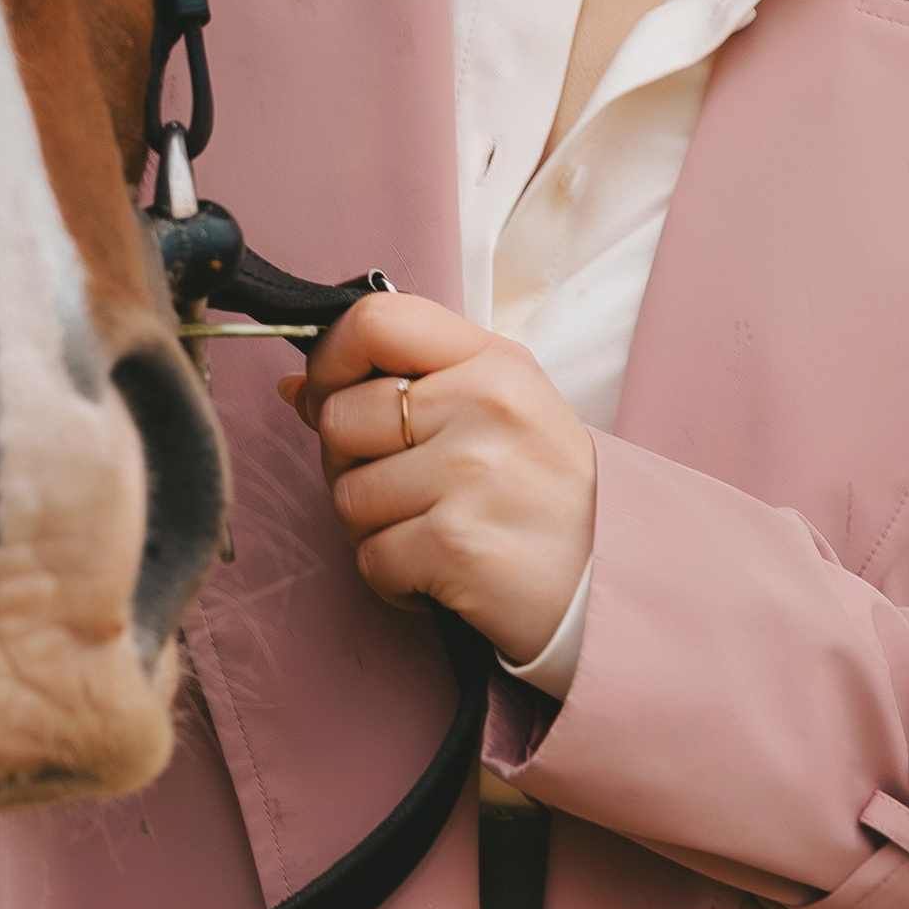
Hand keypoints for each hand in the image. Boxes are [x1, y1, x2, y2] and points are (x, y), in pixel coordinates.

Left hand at [287, 292, 595, 667]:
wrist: (612, 589)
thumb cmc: (548, 497)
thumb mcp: (500, 413)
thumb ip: (405, 385)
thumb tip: (296, 386)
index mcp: (495, 363)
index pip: (375, 319)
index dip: (331, 358)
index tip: (332, 392)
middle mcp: (484, 407)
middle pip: (340, 417)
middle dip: (351, 464)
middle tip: (407, 490)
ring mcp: (471, 475)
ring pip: (347, 496)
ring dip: (374, 528)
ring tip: (432, 531)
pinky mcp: (455, 546)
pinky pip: (370, 557)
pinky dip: (394, 578)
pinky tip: (440, 571)